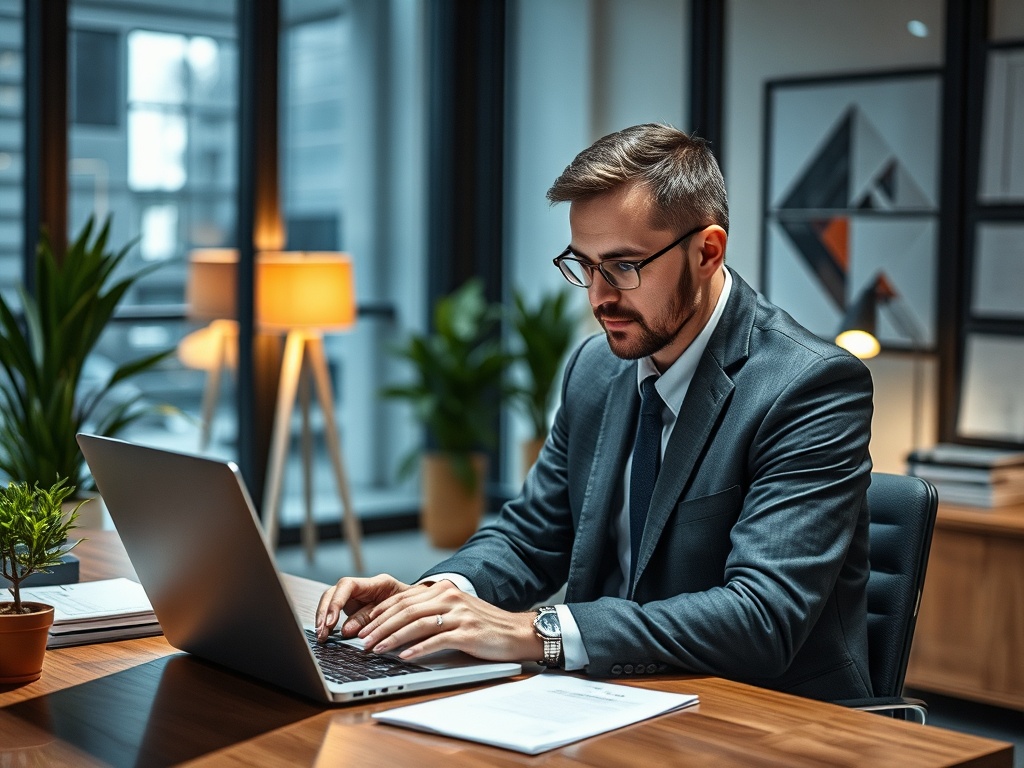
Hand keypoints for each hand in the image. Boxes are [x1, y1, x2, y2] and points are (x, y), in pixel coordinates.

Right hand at [315, 573, 412, 641]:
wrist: (422, 605)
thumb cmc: (414, 605)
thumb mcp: (396, 611)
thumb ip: (370, 619)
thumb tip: (345, 630)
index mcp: (377, 583)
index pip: (347, 585)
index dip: (337, 602)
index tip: (331, 621)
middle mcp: (363, 587)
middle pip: (333, 592)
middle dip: (324, 612)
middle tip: (322, 632)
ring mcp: (357, 597)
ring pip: (331, 601)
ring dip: (323, 618)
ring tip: (321, 636)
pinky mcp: (354, 608)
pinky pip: (337, 612)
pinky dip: (330, 623)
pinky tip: (326, 635)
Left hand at [357, 580, 541, 662]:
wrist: (517, 631)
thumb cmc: (484, 625)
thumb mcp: (456, 610)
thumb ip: (431, 612)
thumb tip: (398, 624)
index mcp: (444, 590)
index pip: (404, 598)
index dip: (381, 612)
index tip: (364, 624)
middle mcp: (450, 597)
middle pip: (406, 611)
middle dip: (380, 627)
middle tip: (363, 640)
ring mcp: (459, 614)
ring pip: (417, 624)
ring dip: (392, 638)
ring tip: (376, 650)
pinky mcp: (467, 633)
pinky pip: (436, 640)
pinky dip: (417, 649)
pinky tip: (404, 657)